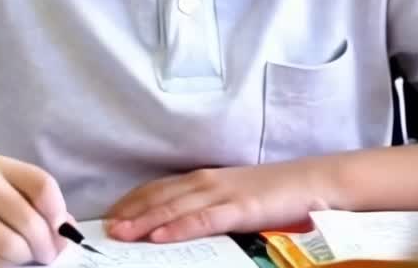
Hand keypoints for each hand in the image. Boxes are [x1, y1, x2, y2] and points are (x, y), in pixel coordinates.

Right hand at [0, 156, 71, 267]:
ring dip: (25, 258)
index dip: (58, 213)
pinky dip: (5, 264)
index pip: (42, 185)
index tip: (61, 231)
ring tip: (22, 257)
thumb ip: (29, 201)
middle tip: (47, 256)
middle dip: (46, 246)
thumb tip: (67, 229)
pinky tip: (1, 259)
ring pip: (15, 245)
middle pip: (31, 221)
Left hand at [105, 159, 337, 242]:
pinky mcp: (241, 209)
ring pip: (175, 208)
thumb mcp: (231, 197)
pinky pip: (204, 220)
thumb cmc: (273, 193)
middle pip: (159, 198)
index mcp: (203, 179)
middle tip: (103, 228)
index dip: (131, 202)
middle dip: (129, 213)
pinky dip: (179, 228)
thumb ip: (204, 205)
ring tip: (120, 233)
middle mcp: (207, 182)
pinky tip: (160, 237)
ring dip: (145, 221)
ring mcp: (223, 194)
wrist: (313, 182)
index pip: (157, 189)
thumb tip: (175, 222)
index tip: (108, 216)